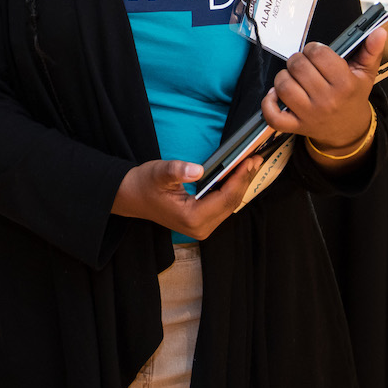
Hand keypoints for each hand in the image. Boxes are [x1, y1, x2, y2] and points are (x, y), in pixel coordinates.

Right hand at [112, 155, 261, 240]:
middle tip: (256, 159)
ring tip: (251, 165)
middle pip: (231, 203)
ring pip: (229, 205)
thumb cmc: (144, 184)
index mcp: (192, 217)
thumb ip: (176, 171)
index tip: (250, 161)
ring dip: (240, 185)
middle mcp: (201, 228)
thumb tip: (197, 169)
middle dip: (244, 180)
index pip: (224, 198)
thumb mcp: (157, 172)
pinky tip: (237, 176)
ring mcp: (202, 227)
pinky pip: (223, 206)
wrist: (131, 197)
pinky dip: (231, 190)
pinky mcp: (202, 222)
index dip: (239, 179)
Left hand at [261, 27, 385, 155]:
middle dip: (298, 60)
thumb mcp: (365, 74)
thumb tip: (379, 31)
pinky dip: (269, 103)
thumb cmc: (353, 97)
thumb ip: (371, 51)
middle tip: (304, 65)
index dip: (313, 49)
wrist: (349, 130)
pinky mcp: (295, 126)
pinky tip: (276, 95)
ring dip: (283, 77)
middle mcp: (326, 100)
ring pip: (283, 86)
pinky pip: (274, 115)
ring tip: (293, 78)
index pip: (318, 53)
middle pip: (297, 66)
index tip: (316, 53)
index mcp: (345, 84)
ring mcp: (309, 114)